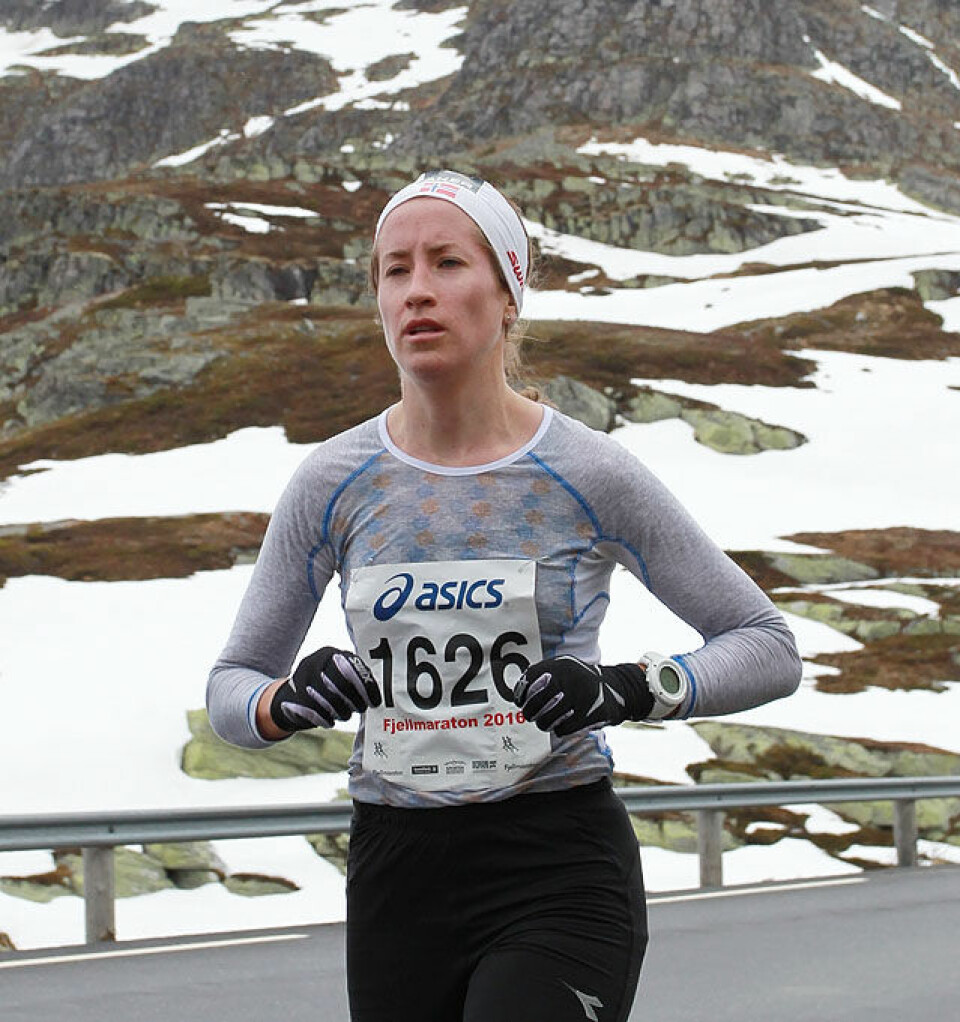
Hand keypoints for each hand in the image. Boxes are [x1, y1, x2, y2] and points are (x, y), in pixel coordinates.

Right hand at [269, 647, 380, 731]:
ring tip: (345, 715)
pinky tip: (330, 722)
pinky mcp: (293, 694)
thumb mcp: (338, 676)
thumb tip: (376, 697)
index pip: (354, 668)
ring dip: (341, 711)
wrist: (292, 697)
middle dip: (355, 700)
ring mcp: (302, 677)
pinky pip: (314, 710)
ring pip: (328, 698)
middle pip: (341, 683)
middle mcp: (316, 661)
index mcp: (332, 654)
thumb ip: (355, 679)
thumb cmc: (325, 687)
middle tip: (361, 709)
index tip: (374, 702)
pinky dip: (325, 719)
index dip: (367, 687)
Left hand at [512, 656, 653, 736]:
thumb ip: (545, 674)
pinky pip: (563, 728)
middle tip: (529, 715)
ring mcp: (580, 696)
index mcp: (562, 665)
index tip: (520, 701)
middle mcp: (570, 678)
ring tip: (543, 724)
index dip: (521, 692)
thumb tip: (520, 691)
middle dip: (530, 711)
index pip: (531, 677)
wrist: (617, 689)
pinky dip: (559, 730)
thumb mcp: (566, 668)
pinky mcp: (590, 714)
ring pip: (548, 717)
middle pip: (538, 699)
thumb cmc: (582, 682)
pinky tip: (561, 726)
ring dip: (543, 723)